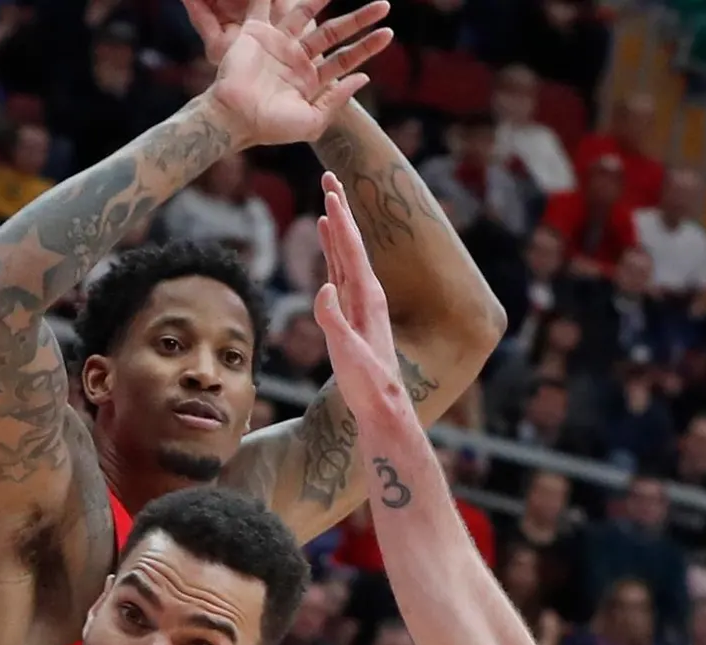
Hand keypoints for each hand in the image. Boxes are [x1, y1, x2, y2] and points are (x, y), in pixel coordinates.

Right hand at [204, 0, 389, 147]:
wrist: (234, 118)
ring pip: (305, 13)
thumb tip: (364, 78)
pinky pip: (265, 6)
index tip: (388, 33)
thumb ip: (337, 100)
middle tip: (384, 5)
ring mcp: (278, 44)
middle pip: (334, 33)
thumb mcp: (313, 122)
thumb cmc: (271, 127)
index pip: (346, 59)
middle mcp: (298, 60)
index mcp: (312, 81)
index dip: (367, 46)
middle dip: (359, 20)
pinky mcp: (256, 33)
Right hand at [313, 173, 406, 423]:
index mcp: (368, 297)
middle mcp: (368, 293)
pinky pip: (341, 272)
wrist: (383, 406)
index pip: (351, 249)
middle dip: (340, 210)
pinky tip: (328, 243)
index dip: (340, 218)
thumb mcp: (348, 353)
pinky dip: (333, 252)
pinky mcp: (353, 312)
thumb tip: (322, 288)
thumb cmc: (366, 382)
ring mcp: (361, 302)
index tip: (330, 189)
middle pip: (351, 242)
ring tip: (328, 201)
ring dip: (337, 227)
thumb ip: (334, 321)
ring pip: (346, 254)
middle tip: (329, 176)